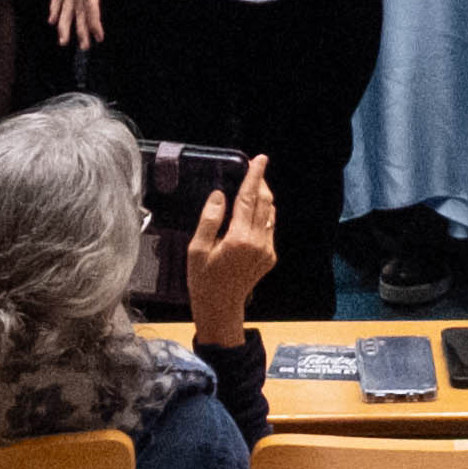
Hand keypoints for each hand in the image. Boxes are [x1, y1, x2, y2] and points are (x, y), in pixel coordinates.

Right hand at [51, 0, 129, 46]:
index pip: (91, 5)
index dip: (94, 22)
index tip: (98, 38)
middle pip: (76, 9)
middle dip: (80, 29)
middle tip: (84, 49)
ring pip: (65, 4)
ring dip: (65, 22)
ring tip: (62, 41)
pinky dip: (55, 6)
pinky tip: (51, 17)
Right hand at [186, 158, 277, 341]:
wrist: (220, 308)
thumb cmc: (204, 280)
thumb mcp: (197, 250)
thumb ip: (209, 220)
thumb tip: (219, 195)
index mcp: (239, 238)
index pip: (249, 198)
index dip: (254, 176)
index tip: (260, 159)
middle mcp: (258, 242)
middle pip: (264, 203)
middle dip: (260, 184)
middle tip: (254, 170)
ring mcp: (267, 251)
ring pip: (270, 215)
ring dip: (262, 199)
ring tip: (250, 191)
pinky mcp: (270, 257)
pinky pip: (269, 229)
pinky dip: (262, 217)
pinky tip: (249, 217)